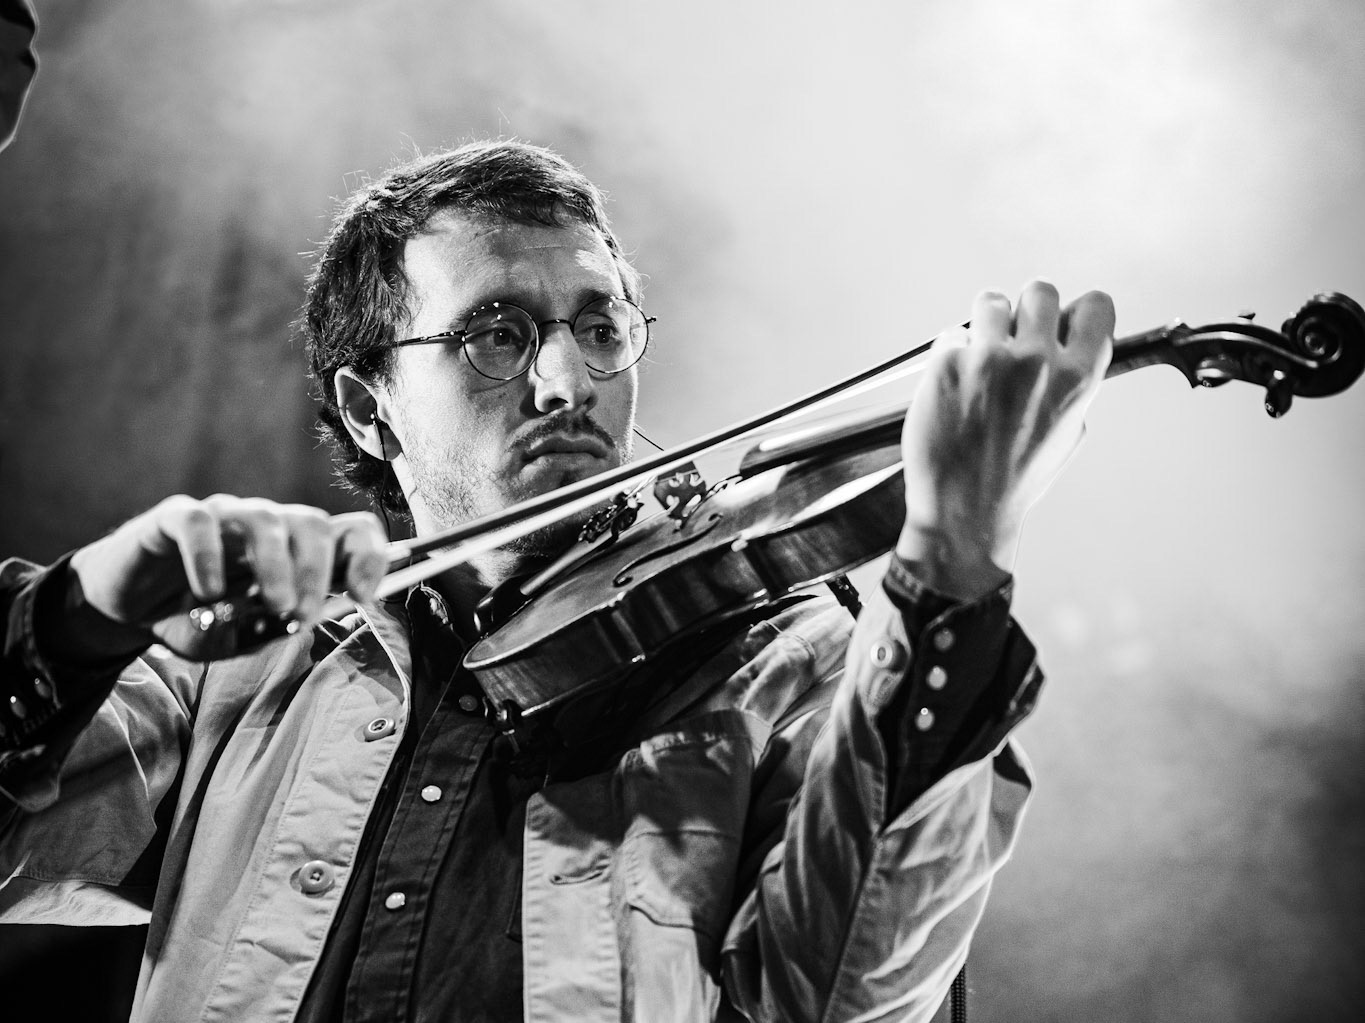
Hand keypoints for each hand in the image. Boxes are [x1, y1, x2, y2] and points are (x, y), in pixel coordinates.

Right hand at [68, 494, 387, 655]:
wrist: (130, 611)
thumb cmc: (197, 619)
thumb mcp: (241, 638)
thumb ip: (271, 630)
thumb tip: (299, 620)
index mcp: (297, 553)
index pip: (351, 533)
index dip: (368, 558)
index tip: (362, 596)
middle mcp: (268, 526)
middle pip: (313, 523)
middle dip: (318, 571)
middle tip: (303, 614)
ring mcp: (224, 516)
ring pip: (265, 519)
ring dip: (276, 565)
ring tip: (273, 606)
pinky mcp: (176, 517)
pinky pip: (200, 523)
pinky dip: (209, 557)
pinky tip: (209, 592)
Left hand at [896, 282, 1113, 598]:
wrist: (963, 511)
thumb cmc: (1013, 480)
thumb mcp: (1067, 434)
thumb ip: (1073, 385)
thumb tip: (1073, 348)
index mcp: (1077, 380)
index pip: (1096, 306)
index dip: (1076, 312)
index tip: (1062, 323)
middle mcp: (1038, 362)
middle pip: (1041, 292)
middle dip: (1025, 313)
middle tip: (1011, 341)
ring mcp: (990, 359)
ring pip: (991, 302)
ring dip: (984, 325)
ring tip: (978, 362)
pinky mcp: (948, 363)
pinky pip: (951, 334)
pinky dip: (949, 354)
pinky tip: (952, 386)